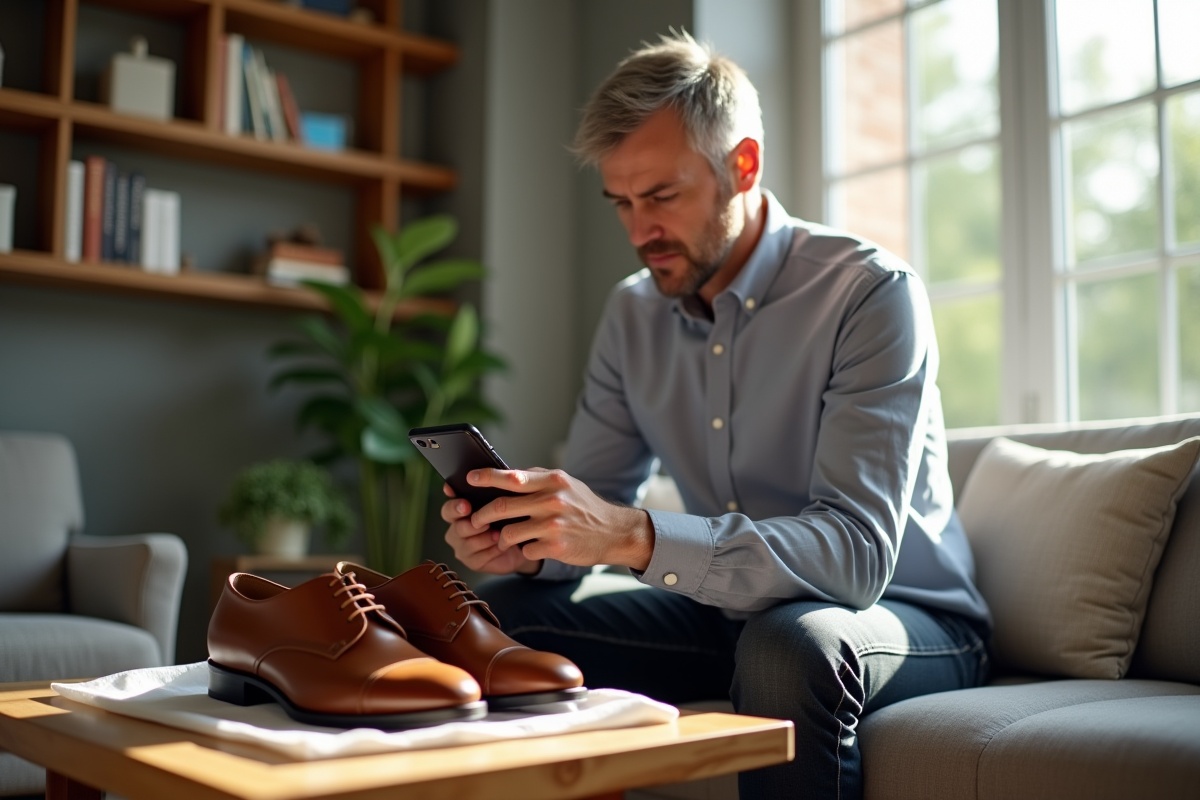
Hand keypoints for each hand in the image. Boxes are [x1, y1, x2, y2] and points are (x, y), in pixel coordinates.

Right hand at [441, 484, 539, 574]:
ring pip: (468, 542)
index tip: (465, 503)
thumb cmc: (510, 518)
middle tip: (483, 521)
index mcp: (460, 512)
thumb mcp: (504, 503)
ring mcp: (462, 547)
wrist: (522, 543)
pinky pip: (479, 556)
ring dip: (484, 538)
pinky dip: (492, 550)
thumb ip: (493, 493)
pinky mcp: (472, 562)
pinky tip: (502, 546)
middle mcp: (457, 529)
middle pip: (456, 526)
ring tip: (498, 533)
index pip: (449, 508)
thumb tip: (495, 479)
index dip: (454, 505)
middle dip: (470, 523)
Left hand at [465, 468, 653, 569]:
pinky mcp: (556, 547)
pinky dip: (525, 550)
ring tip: (502, 539)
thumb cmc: (584, 506)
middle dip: (482, 515)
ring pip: (508, 533)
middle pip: (502, 507)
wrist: (614, 532)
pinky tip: (533, 547)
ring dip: (500, 539)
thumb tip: (505, 475)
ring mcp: (554, 525)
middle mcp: (552, 500)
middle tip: (474, 520)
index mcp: (552, 480)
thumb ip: (537, 479)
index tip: (469, 479)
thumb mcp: (565, 484)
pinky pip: (526, 550)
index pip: (512, 477)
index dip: (486, 478)